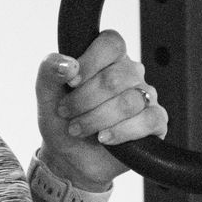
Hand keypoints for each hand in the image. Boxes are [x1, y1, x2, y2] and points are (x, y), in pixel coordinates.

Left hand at [36, 29, 166, 189]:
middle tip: (67, 113)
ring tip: (79, 129)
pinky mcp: (156, 121)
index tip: (71, 83)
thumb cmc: (62, 121)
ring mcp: (146, 97)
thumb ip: (50, 70)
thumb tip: (69, 64)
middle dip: (85, 100)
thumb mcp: (46, 95)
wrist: (70, 158)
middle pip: (117, 77)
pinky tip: (104, 138)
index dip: (90, 62)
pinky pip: (148, 121)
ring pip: (129, 102)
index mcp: (108, 59)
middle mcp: (131, 74)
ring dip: (97, 119)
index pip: (111, 43)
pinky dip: (121, 132)